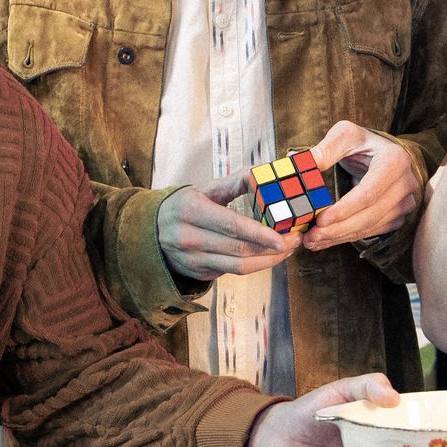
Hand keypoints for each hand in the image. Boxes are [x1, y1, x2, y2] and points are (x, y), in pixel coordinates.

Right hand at [156, 177, 296, 281]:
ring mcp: (193, 260)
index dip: (259, 233)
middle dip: (272, 248)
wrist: (151, 232)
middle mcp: (190, 238)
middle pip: (239, 249)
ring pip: (239, 267)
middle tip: (295, 238)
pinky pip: (233, 273)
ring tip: (287, 249)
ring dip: (268, 261)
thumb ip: (234, 182)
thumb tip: (263, 172)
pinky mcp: (199, 273)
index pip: (231, 225)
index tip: (282, 237)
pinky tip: (269, 256)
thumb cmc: (184, 207)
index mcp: (192, 211)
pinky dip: (255, 266)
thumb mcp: (204, 189)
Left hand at [302, 122, 418, 250]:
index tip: (320, 220)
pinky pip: (372, 231)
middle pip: (369, 215)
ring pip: (370, 227)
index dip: (344, 210)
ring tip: (312, 240)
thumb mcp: (344, 135)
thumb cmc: (362, 143)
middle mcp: (405, 184)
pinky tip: (327, 239)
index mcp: (395, 161)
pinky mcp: (398, 216)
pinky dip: (347, 237)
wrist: (380, 153)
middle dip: (337, 229)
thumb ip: (325, 150)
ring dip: (339, 237)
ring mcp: (404, 202)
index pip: (369, 193)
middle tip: (310, 237)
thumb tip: (300, 164)